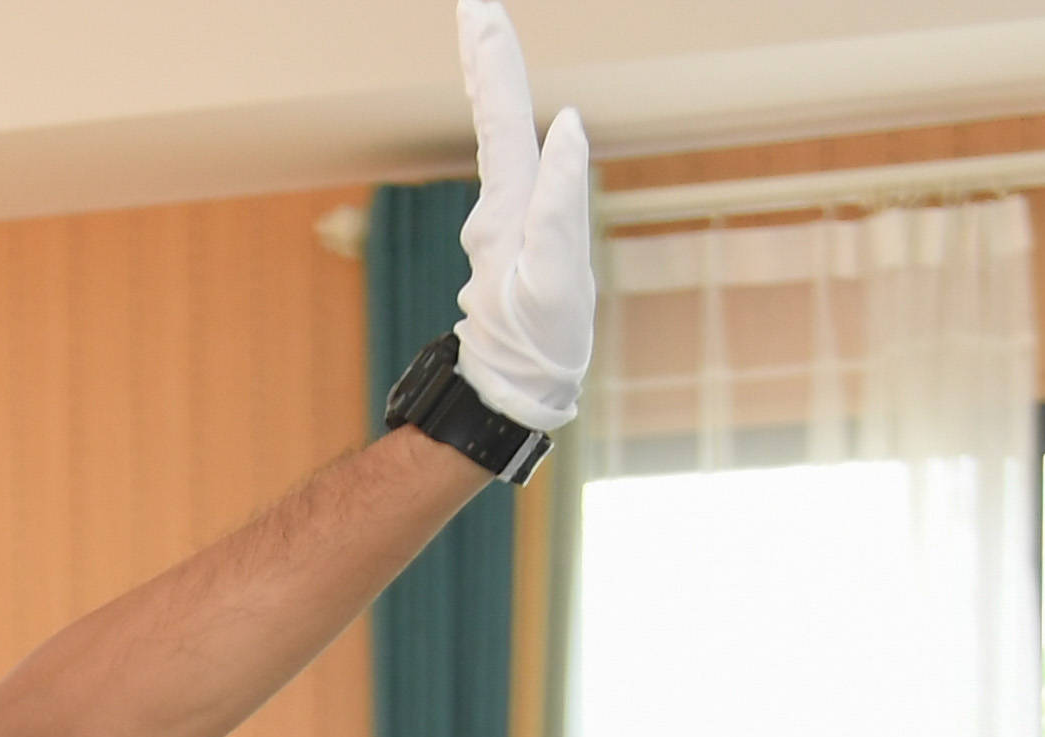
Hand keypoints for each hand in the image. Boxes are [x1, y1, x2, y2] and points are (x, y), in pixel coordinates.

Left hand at [449, 1, 596, 429]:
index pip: (504, 119)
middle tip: (475, 5)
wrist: (512, 391)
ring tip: (487, 38)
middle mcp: (501, 205)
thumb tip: (569, 127)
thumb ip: (561, 203)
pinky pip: (518, 171)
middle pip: (496, 117)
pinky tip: (525, 124)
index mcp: (510, 207)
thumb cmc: (535, 342)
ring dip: (493, 87)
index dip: (496, 63)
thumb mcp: (554, 278)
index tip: (481, 11)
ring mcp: (507, 221)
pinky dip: (515, 132)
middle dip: (487, 57)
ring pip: (502, 140)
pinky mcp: (520, 239)